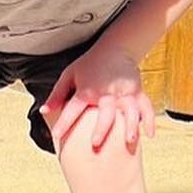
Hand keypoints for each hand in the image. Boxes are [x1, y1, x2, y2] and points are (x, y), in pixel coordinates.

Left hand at [40, 46, 155, 151]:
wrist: (115, 48)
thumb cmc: (88, 65)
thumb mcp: (69, 75)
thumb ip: (57, 95)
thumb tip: (43, 112)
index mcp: (87, 90)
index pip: (73, 108)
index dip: (64, 122)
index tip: (56, 136)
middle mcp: (106, 93)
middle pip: (105, 112)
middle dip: (101, 127)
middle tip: (95, 144)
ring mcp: (124, 92)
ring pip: (129, 110)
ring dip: (130, 126)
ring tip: (129, 142)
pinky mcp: (137, 92)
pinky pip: (145, 107)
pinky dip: (148, 120)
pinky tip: (149, 135)